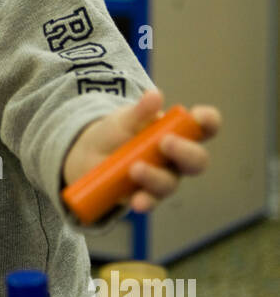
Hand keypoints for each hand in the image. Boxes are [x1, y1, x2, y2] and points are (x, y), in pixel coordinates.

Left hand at [62, 89, 221, 214]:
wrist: (89, 154)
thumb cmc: (117, 132)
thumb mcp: (125, 118)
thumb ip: (140, 110)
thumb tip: (155, 96)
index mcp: (179, 132)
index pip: (205, 127)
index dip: (208, 122)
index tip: (198, 116)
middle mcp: (177, 159)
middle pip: (197, 161)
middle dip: (185, 152)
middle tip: (165, 142)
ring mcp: (163, 179)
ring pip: (170, 183)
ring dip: (155, 177)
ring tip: (135, 169)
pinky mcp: (145, 196)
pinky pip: (149, 201)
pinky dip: (144, 201)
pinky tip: (136, 201)